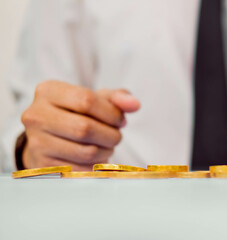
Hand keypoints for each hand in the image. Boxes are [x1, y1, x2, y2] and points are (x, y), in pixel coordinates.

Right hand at [21, 80, 139, 169]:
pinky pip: (82, 170)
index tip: (120, 120)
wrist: (51, 138)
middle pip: (85, 128)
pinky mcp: (44, 165)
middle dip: (111, 134)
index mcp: (47, 91)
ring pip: (86, 152)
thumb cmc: (77, 114)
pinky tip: (97, 158)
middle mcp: (36, 115)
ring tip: (107, 146)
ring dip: (106, 151)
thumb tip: (134, 104)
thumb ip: (117, 98)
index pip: (86, 100)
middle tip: (116, 136)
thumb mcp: (95, 100)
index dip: (111, 113)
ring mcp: (37, 142)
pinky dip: (97, 166)